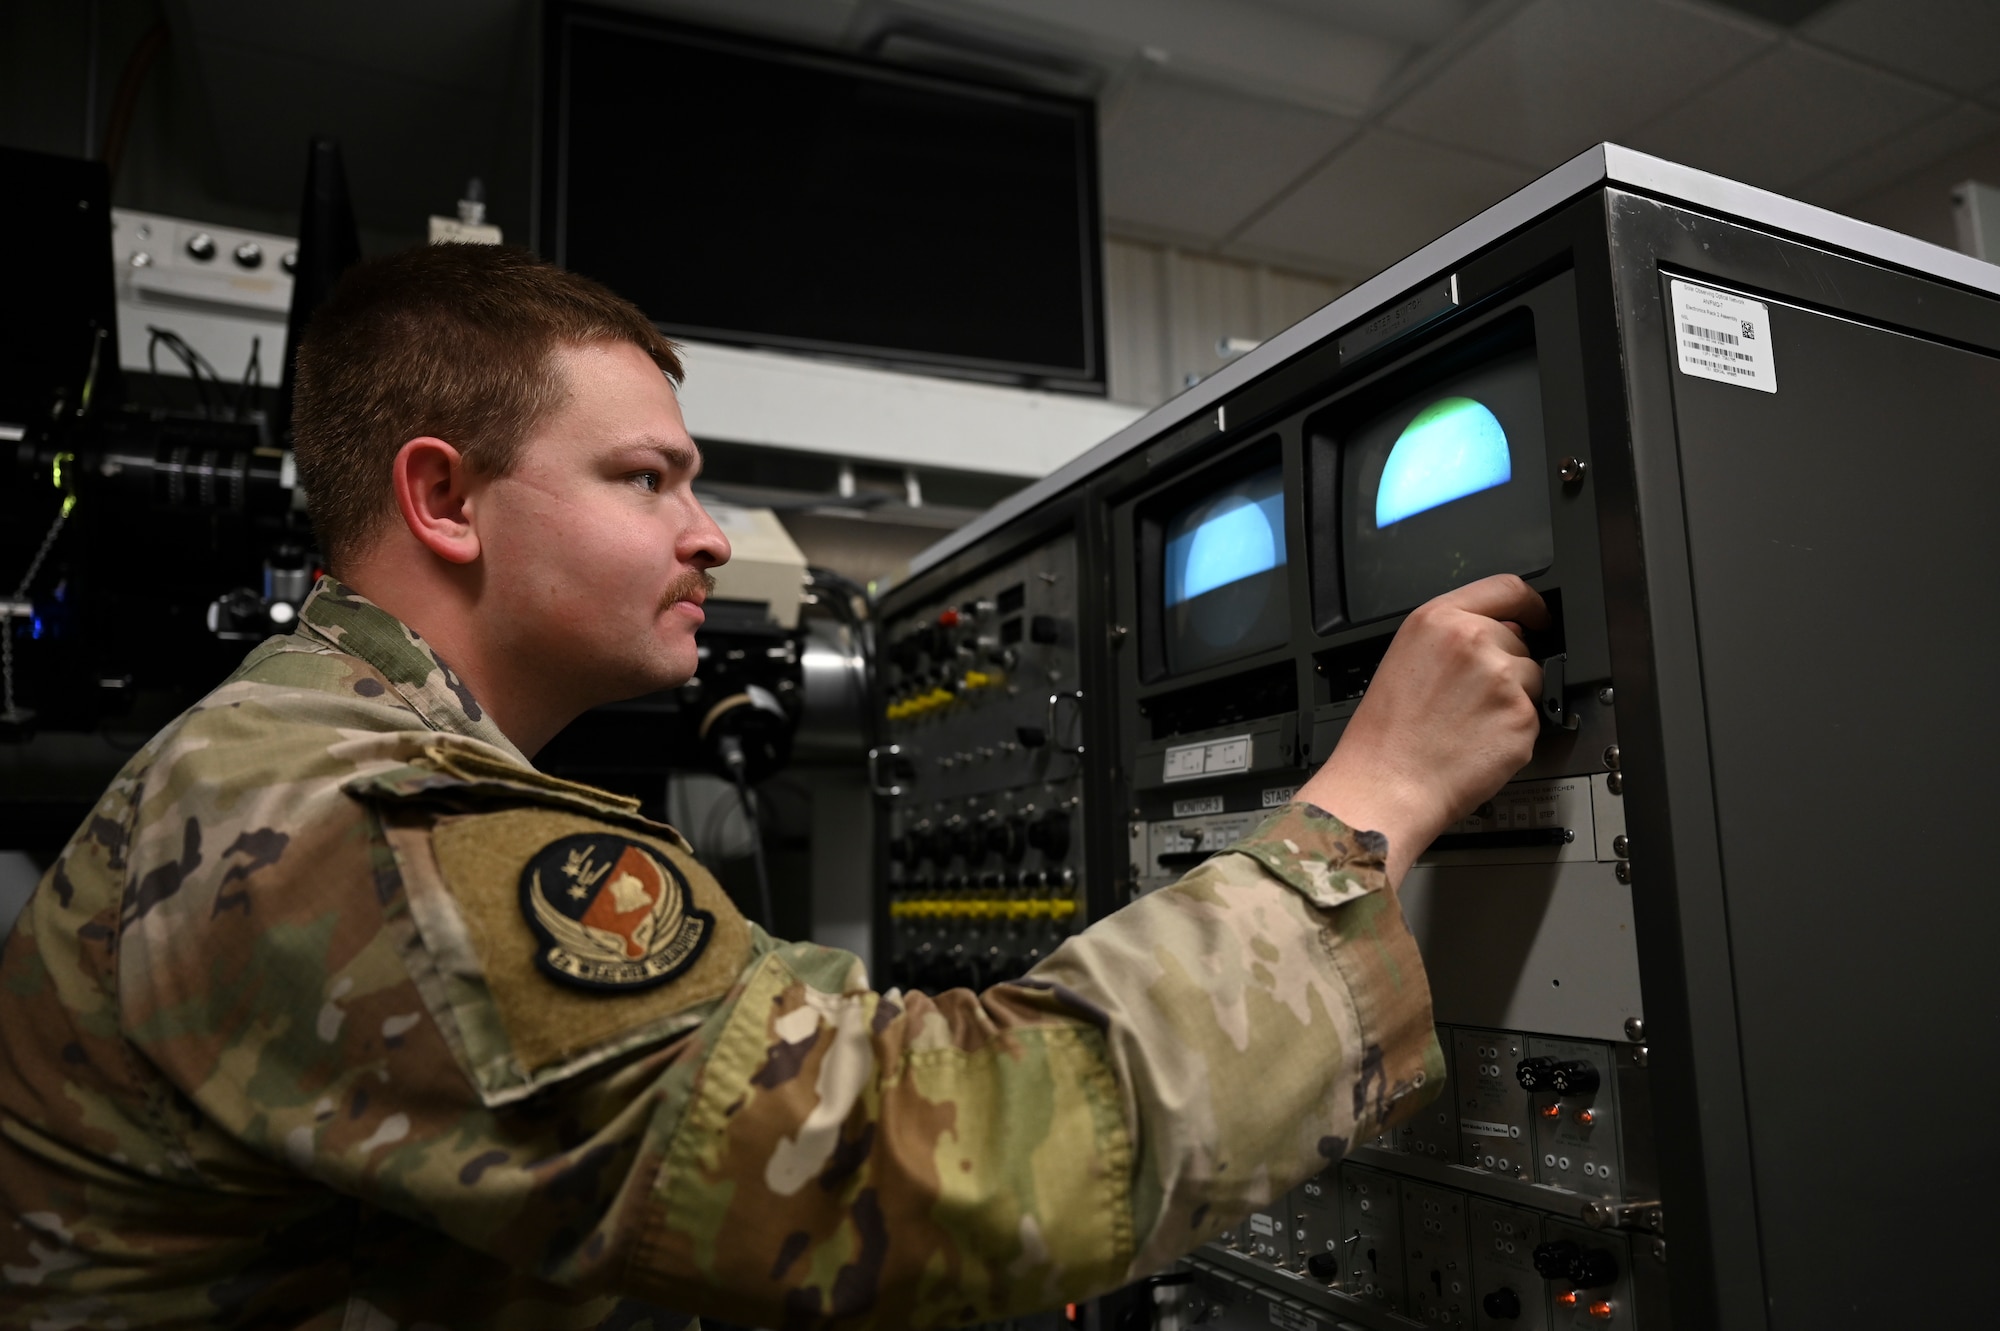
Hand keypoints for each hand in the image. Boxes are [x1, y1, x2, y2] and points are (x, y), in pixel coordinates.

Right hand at [1296, 575, 1547, 883]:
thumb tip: (1499, 634)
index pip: (1508, 589)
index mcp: (1439, 620)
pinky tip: (1478, 743)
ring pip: (1531, 679)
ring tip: (1469, 724)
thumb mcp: (1405, 659)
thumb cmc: (1386, 735)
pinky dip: (1513, 733)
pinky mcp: (1522, 716)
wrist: (1386, 785)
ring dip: (1513, 700)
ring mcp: (1502, 678)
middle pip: (1521, 640)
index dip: (1530, 604)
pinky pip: (1533, 718)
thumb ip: (1453, 636)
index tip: (1538, 616)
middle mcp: (1474, 640)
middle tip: (1472, 700)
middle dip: (1508, 666)